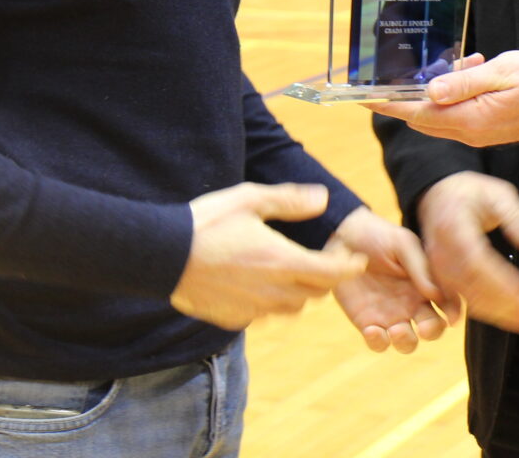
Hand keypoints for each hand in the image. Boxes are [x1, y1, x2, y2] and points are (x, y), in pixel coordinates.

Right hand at [172, 183, 366, 330]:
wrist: (162, 256)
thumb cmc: (206, 223)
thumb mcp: (250, 199)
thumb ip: (289, 201)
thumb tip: (322, 198)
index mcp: (283, 262)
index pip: (333, 274)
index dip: (350, 267)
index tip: (357, 259)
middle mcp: (272, 292)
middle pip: (316, 293)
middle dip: (325, 278)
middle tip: (323, 259)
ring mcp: (253, 309)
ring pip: (292, 307)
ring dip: (299, 292)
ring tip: (291, 270)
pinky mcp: (233, 318)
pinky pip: (263, 314)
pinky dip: (270, 301)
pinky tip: (258, 282)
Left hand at [328, 207, 450, 351]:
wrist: (340, 236)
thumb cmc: (376, 236)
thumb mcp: (403, 245)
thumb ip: (421, 268)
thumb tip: (438, 295)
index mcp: (425, 283)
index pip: (447, 304)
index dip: (453, 313)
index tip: (450, 317)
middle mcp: (412, 303)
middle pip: (432, 328)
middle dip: (432, 332)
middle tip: (423, 328)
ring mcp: (390, 315)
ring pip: (407, 342)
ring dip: (406, 342)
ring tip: (396, 330)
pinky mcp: (367, 323)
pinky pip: (378, 343)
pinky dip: (378, 342)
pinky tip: (372, 329)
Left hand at [365, 51, 518, 146]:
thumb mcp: (502, 72)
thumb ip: (464, 82)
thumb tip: (429, 90)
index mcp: (469, 120)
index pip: (416, 113)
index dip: (388, 104)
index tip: (363, 96)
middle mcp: (469, 132)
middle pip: (423, 116)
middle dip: (413, 92)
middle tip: (416, 66)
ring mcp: (479, 134)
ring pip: (441, 113)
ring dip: (441, 89)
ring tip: (468, 62)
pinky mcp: (488, 129)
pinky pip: (459, 113)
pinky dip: (457, 93)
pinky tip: (476, 70)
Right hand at [414, 172, 518, 333]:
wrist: (437, 195)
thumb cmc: (471, 193)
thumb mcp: (497, 193)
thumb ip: (516, 216)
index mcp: (454, 228)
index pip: (479, 262)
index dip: (505, 283)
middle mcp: (441, 252)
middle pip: (474, 286)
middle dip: (507, 304)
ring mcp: (437, 268)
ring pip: (467, 298)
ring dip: (499, 313)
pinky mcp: (439, 278)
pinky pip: (461, 300)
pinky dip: (485, 312)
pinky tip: (506, 319)